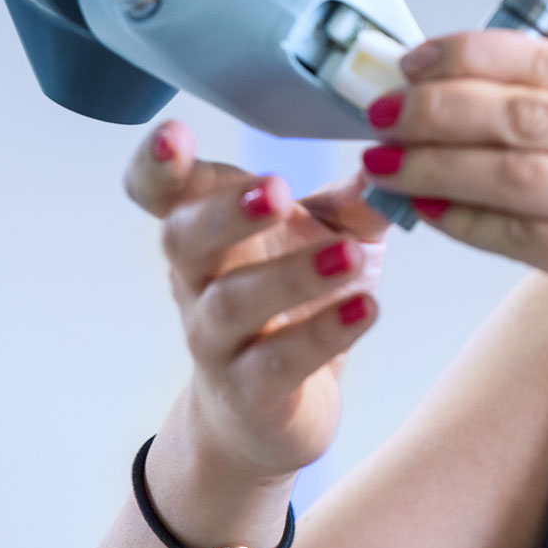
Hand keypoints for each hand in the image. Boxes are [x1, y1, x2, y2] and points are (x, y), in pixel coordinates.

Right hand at [123, 120, 387, 481]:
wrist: (266, 415)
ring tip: (348, 255)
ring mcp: (218, 341)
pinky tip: (366, 309)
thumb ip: (355, 200)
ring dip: (290, 275)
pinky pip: (278, 363)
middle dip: (225, 212)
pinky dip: (324, 335)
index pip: (160, 191)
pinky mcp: (252, 392)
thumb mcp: (330, 237)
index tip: (175, 133)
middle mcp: (198, 282)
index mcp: (208, 230)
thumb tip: (391, 159)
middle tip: (276, 189)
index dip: (156, 164)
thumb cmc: (292, 303)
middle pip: (183, 240)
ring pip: (231, 304)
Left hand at [354, 30, 547, 434]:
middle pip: (531, 110)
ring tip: (386, 163)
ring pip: (518, 170)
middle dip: (441, 106)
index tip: (414, 61)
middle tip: (382, 111)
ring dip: (437, 163)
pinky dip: (465, 221)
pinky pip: (523, 235)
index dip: (474, 55)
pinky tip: (428, 212)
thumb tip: (471, 100)